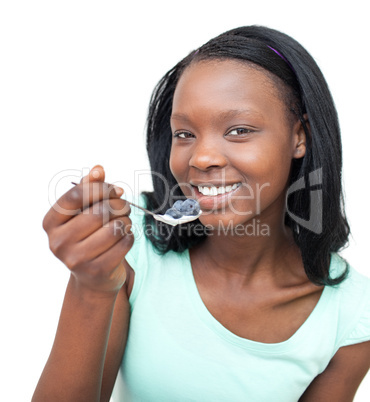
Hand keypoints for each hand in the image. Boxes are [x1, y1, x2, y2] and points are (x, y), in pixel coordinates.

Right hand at [43, 165, 132, 294]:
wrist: (93, 277)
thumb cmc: (88, 236)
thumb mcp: (84, 212)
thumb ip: (89, 188)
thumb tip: (98, 170)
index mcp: (51, 222)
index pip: (78, 194)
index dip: (102, 188)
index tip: (115, 190)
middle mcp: (59, 242)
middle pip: (100, 211)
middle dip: (119, 205)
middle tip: (124, 207)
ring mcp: (76, 259)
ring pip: (115, 227)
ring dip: (126, 221)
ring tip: (124, 222)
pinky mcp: (96, 270)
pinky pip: (124, 243)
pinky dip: (129, 236)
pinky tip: (124, 238)